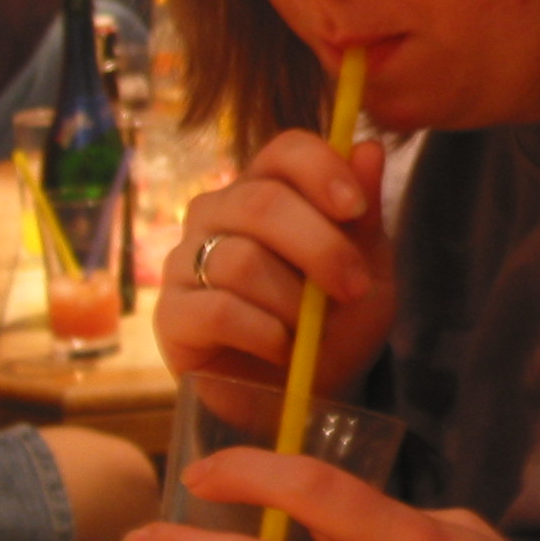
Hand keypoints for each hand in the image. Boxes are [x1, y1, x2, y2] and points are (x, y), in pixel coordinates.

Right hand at [157, 131, 395, 395]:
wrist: (307, 392)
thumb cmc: (336, 321)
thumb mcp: (368, 268)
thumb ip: (365, 212)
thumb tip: (368, 147)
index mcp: (268, 187)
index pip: (286, 150)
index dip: (322, 171)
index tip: (357, 209)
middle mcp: (218, 212)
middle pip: (261, 202)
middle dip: (320, 248)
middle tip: (353, 288)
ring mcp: (185, 261)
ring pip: (241, 260)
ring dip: (293, 303)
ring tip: (311, 330)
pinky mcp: (171, 315)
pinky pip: (217, 310)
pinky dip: (264, 333)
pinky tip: (282, 349)